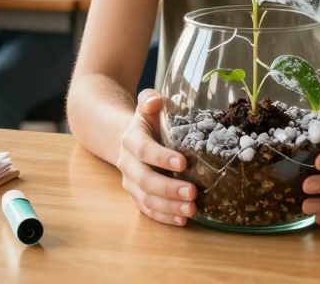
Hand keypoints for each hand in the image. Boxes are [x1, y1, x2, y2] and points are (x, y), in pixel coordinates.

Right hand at [117, 89, 195, 225]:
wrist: (129, 138)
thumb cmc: (148, 121)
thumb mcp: (148, 106)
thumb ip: (150, 99)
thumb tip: (156, 100)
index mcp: (131, 139)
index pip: (143, 150)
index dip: (161, 158)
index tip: (184, 163)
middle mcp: (127, 163)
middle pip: (144, 180)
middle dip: (168, 188)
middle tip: (192, 192)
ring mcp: (130, 182)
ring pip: (146, 199)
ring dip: (168, 206)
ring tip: (191, 210)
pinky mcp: (136, 196)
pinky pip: (147, 210)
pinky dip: (164, 217)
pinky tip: (182, 220)